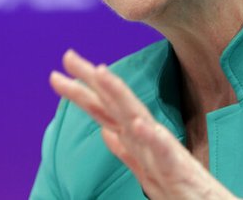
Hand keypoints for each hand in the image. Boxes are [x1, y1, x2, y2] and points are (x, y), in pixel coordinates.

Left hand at [50, 50, 236, 199]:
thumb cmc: (183, 191)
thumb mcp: (147, 170)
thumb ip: (126, 151)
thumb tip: (105, 132)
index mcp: (138, 142)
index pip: (105, 112)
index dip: (82, 92)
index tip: (58, 73)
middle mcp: (149, 141)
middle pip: (116, 106)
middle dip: (93, 80)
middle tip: (68, 56)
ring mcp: (164, 154)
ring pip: (139, 119)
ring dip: (119, 95)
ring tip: (99, 73)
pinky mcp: (181, 173)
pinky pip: (165, 154)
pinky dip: (152, 138)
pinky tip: (138, 125)